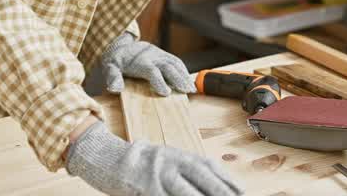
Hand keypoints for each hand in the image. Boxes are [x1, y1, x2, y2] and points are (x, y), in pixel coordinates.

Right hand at [66, 120, 242, 195]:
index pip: (208, 167)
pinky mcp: (144, 185)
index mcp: (177, 154)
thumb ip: (182, 171)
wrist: (103, 156)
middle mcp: (171, 160)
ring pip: (185, 190)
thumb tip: (206, 183)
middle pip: (202, 176)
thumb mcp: (163, 161)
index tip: (242, 192)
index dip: (227, 180)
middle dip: (222, 191)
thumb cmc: (136, 163)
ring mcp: (157, 173)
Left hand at [100, 33, 193, 95]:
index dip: (159, 81)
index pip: (152, 71)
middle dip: (178, 78)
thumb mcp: (110, 68)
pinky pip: (176, 61)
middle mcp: (152, 57)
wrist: (121, 45)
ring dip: (184, 75)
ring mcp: (159, 54)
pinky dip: (184, 71)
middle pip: (168, 66)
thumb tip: (115, 89)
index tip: (166, 93)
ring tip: (191, 88)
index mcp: (140, 62)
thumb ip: (113, 78)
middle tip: (187, 91)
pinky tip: (189, 81)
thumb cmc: (116, 61)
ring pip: (175, 63)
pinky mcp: (163, 55)